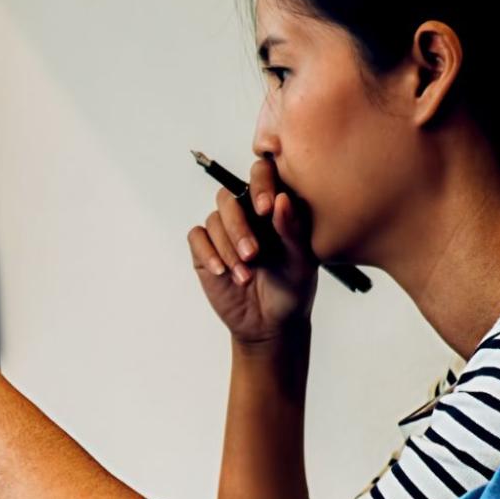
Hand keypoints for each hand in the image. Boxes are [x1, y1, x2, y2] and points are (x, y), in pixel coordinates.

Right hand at [188, 158, 319, 347]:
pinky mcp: (206, 251)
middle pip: (230, 197)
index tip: (265, 208)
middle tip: (253, 254)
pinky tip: (223, 272)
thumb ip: (292, 229)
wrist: (271, 324)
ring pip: (214, 219)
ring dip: (227, 248)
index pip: (262, 174)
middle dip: (239, 226)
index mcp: (274, 207)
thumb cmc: (292, 288)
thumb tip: (280, 199)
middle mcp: (247, 214)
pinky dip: (209, 253)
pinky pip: (197, 238)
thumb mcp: (301, 260)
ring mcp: (225, 232)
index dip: (260, 184)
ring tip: (245, 275)